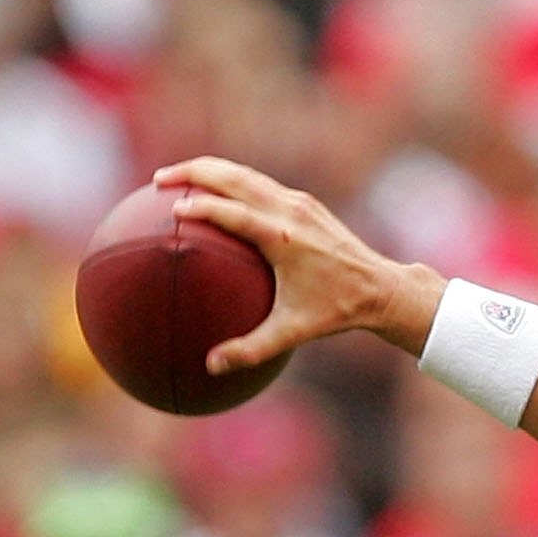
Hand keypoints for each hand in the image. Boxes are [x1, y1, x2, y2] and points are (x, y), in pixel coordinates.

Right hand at [154, 158, 428, 377]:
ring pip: (245, 174)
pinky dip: (231, 180)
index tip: (173, 208)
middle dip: (193, 172)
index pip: (233, 212)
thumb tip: (210, 366)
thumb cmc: (335, 311)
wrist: (380, 287)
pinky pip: (259, 183)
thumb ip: (251, 349)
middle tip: (158, 180)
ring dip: (209, 170)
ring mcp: (298, 202)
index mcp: (283, 238)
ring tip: (176, 177)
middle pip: (234, 178)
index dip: (202, 207)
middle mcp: (289, 211)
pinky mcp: (304, 203)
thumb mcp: (292, 333)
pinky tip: (213, 192)